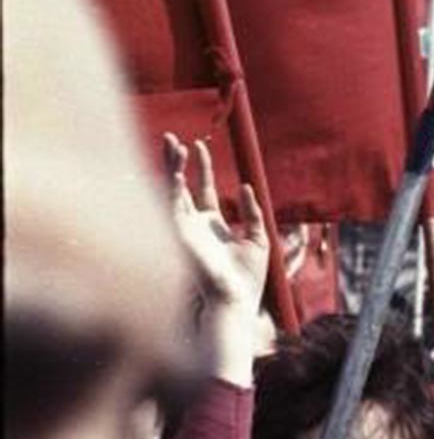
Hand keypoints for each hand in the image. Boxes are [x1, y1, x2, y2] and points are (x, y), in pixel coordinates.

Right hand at [165, 133, 269, 382]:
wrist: (236, 300)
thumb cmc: (249, 278)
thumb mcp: (258, 238)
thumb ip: (253, 212)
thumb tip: (244, 187)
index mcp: (212, 225)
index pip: (202, 188)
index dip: (200, 167)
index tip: (199, 145)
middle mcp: (194, 224)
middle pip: (181, 185)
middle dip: (176, 161)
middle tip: (173, 138)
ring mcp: (184, 229)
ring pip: (172, 191)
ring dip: (170, 167)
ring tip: (172, 144)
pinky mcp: (179, 237)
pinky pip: (171, 207)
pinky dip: (172, 189)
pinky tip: (176, 172)